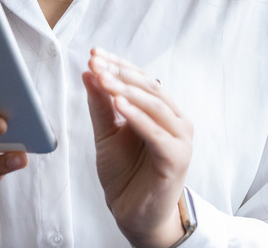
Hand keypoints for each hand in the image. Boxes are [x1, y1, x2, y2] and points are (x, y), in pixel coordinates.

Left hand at [82, 48, 191, 247]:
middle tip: (96, 62)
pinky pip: (156, 133)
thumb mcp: (106, 134)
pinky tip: (119, 104)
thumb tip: (89, 72)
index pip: (140, 78)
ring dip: (127, 89)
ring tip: (104, 78)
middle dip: (120, 72)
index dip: (118, 64)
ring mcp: (178, 138)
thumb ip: (100, 105)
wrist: (135, 215)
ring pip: (154, 105)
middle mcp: (174, 120)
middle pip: (148, 87)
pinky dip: (138, 117)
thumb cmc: (126, 174)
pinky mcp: (176, 158)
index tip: (94, 53)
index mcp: (160, 110)